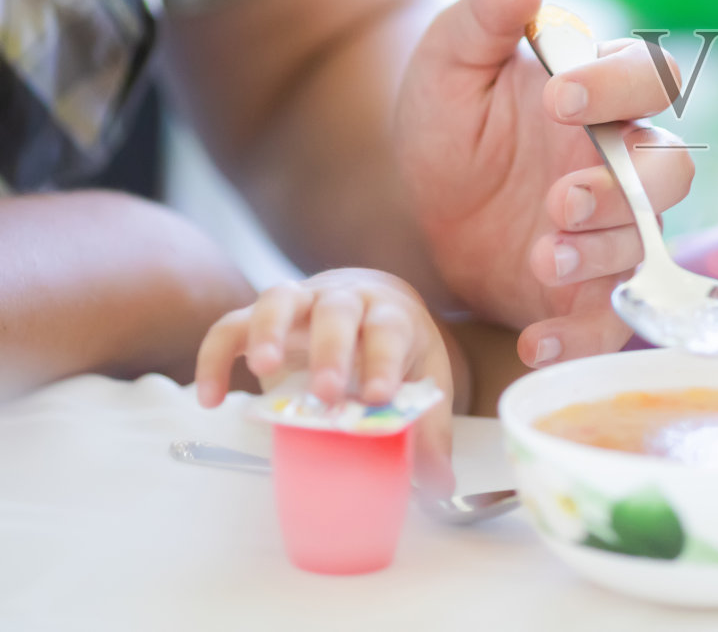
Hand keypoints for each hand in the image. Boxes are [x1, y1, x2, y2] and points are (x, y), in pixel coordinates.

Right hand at [193, 268, 455, 496]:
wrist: (372, 302)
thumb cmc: (398, 348)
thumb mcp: (424, 380)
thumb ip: (429, 431)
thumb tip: (438, 488)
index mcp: (390, 315)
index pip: (389, 330)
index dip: (383, 360)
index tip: (379, 396)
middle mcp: (347, 298)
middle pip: (337, 310)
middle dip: (330, 350)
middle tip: (326, 394)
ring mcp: (302, 301)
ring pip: (281, 298)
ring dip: (269, 330)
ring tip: (262, 370)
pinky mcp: (262, 314)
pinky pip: (231, 325)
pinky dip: (215, 355)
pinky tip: (209, 398)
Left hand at [394, 0, 692, 366]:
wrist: (423, 209)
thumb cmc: (452, 125)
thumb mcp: (446, 68)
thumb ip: (477, 22)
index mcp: (600, 96)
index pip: (646, 76)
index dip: (618, 86)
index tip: (560, 98)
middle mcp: (622, 162)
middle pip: (672, 169)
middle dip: (626, 187)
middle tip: (560, 198)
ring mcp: (614, 229)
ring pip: (648, 241)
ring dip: (604, 251)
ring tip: (543, 255)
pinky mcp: (590, 292)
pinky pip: (610, 321)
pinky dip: (580, 339)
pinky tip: (533, 345)